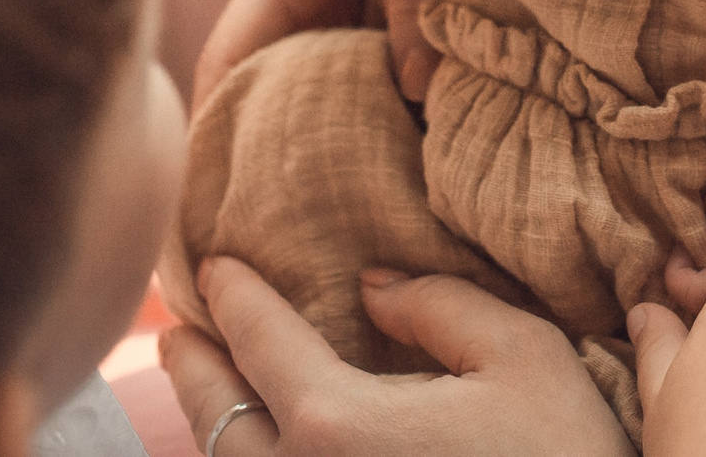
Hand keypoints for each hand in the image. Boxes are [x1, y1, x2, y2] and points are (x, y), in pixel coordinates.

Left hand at [158, 258, 631, 456]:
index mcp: (338, 425)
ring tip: (215, 386)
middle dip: (196, 366)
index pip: (261, 342)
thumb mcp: (522, 357)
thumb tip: (372, 289)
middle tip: (183, 331)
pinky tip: (264, 446)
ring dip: (216, 424)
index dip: (234, 297)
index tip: (215, 267)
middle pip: (219, 418)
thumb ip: (439, 306)